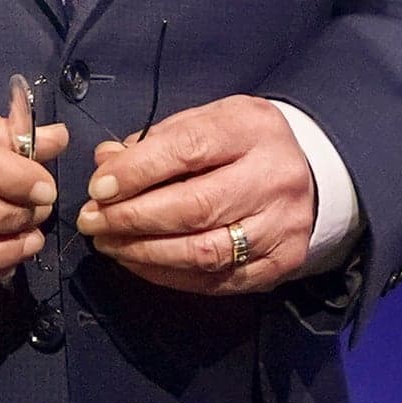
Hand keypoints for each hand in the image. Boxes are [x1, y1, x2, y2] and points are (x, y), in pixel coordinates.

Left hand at [75, 96, 315, 293]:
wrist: (309, 174)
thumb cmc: (243, 144)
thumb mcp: (207, 122)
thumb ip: (158, 141)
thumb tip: (106, 164)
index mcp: (253, 129)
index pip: (189, 149)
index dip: (138, 171)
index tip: (97, 188)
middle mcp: (275, 177)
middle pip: (196, 207)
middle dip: (133, 218)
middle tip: (92, 222)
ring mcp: (281, 226)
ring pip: (204, 251)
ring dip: (145, 252)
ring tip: (108, 244)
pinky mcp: (280, 263)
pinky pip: (216, 280)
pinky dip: (169, 275)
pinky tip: (139, 264)